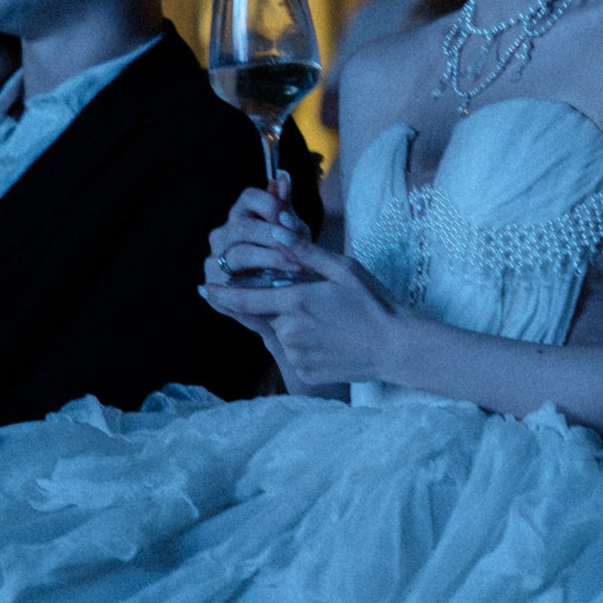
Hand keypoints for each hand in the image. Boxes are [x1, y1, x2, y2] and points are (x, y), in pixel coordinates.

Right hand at [204, 173, 311, 287]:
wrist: (277, 296)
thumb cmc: (286, 257)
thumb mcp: (292, 232)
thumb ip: (286, 208)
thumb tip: (284, 175)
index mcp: (242, 214)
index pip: (249, 197)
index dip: (270, 205)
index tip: (289, 219)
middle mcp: (224, 233)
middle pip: (244, 227)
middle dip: (273, 237)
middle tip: (298, 249)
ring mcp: (215, 257)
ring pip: (240, 253)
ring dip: (272, 260)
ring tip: (297, 267)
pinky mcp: (213, 283)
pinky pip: (234, 280)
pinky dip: (260, 282)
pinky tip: (279, 284)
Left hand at [204, 187, 398, 390]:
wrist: (396, 348)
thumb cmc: (372, 303)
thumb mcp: (343, 269)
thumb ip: (305, 251)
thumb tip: (276, 231)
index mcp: (295, 300)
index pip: (245, 299)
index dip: (223, 295)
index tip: (207, 289)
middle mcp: (289, 329)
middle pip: (269, 313)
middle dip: (281, 305)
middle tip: (316, 304)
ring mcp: (296, 353)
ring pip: (283, 334)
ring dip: (296, 325)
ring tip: (331, 322)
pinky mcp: (305, 371)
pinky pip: (296, 353)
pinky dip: (306, 345)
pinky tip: (333, 340)